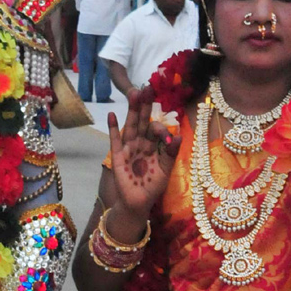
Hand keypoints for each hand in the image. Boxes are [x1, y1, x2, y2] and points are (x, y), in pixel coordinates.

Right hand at [107, 86, 180, 219]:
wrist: (138, 202)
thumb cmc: (153, 186)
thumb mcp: (166, 169)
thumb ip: (171, 153)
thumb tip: (178, 135)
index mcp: (153, 145)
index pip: (156, 129)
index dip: (161, 128)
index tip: (166, 134)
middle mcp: (141, 143)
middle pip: (142, 120)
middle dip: (144, 105)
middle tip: (146, 88)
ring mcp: (128, 148)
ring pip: (130, 125)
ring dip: (131, 110)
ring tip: (133, 94)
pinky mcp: (118, 156)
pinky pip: (115, 140)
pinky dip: (113, 127)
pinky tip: (112, 115)